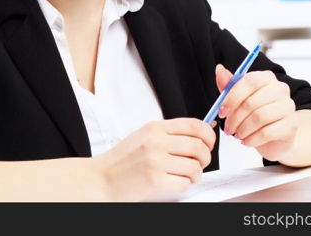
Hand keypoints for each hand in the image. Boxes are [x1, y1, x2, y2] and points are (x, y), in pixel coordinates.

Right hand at [91, 118, 216, 200]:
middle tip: (199, 163)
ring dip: (195, 174)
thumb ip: (168, 134)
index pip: (195, 126)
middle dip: (205, 158)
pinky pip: (185, 183)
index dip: (209, 136)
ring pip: (195, 167)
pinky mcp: (155, 180)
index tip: (209, 143)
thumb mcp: (143, 137)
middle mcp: (156, 142)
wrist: (101, 179)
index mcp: (155, 128)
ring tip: (185, 175)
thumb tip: (199, 134)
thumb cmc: (122, 161)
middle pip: (199, 147)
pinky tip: (175, 182)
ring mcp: (156, 161)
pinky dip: (184, 185)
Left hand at [215, 64, 298, 161]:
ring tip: (237, 135)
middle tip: (227, 128)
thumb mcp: (239, 99)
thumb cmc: (255, 115)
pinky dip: (252, 139)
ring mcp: (288, 107)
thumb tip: (220, 70)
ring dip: (243, 129)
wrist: (275, 137)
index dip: (232, 97)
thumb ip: (229, 86)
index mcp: (267, 78)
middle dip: (235, 118)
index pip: (249, 81)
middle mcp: (280, 89)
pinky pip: (267, 132)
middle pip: (252, 101)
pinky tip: (246, 141)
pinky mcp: (292, 125)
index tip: (222, 111)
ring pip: (259, 117)